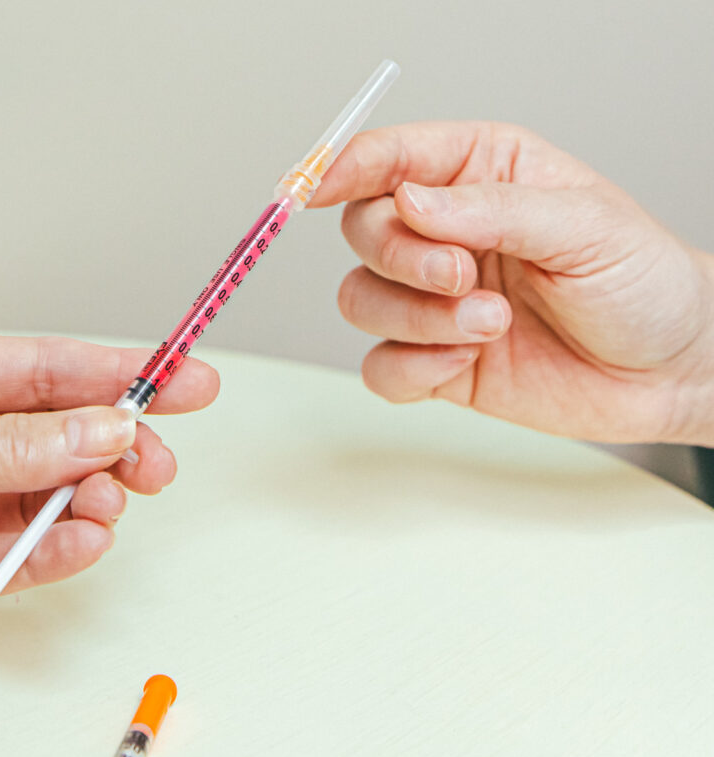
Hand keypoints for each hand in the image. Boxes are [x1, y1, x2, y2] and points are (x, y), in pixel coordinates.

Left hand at [0, 336, 218, 690]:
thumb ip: (8, 446)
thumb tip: (99, 430)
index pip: (41, 370)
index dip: (115, 373)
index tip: (179, 378)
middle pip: (53, 436)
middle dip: (111, 445)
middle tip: (154, 460)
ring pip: (42, 499)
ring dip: (85, 502)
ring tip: (104, 506)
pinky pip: (14, 560)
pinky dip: (54, 554)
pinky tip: (79, 544)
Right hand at [311, 121, 713, 444]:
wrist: (668, 372)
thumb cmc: (642, 283)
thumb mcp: (584, 225)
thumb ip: (492, 210)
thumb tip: (408, 203)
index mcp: (480, 175)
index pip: (390, 158)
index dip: (343, 168)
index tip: (313, 188)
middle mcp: (446, 235)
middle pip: (362, 231)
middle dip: (402, 257)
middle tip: (461, 276)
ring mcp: (434, 301)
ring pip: (359, 299)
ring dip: (415, 318)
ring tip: (488, 324)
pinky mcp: (434, 361)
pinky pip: (379, 366)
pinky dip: (410, 368)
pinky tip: (462, 363)